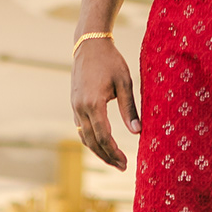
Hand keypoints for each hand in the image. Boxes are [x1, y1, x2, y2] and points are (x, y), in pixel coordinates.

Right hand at [73, 36, 137, 169]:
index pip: (103, 136)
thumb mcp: (125, 82)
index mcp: (93, 103)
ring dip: (98, 150)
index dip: (114, 152)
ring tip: (113, 160)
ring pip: (84, 136)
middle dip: (107, 156)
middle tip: (122, 167)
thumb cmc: (110, 61)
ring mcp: (74, 106)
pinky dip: (91, 139)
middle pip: (92, 141)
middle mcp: (80, 107)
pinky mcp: (74, 104)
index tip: (125, 162)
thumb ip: (129, 109)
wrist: (90, 44)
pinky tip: (101, 144)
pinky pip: (81, 128)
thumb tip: (137, 132)